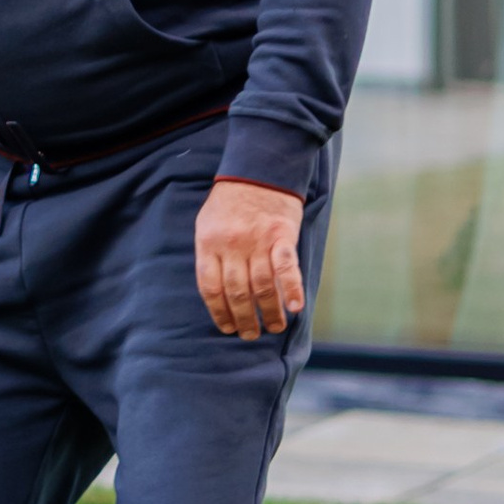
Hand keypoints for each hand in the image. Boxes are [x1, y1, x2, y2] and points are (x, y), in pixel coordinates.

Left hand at [194, 177, 305, 340]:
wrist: (258, 169)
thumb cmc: (230, 202)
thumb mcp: (207, 224)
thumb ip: (210, 255)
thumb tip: (215, 293)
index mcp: (209, 244)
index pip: (211, 288)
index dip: (219, 313)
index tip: (227, 328)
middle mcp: (232, 245)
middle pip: (236, 292)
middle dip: (244, 319)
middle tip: (250, 335)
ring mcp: (257, 240)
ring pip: (261, 286)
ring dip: (269, 312)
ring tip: (273, 327)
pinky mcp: (282, 235)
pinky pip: (286, 267)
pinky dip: (292, 289)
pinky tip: (296, 308)